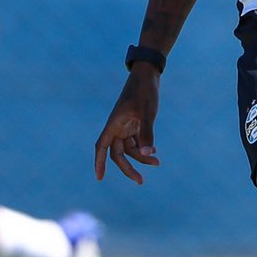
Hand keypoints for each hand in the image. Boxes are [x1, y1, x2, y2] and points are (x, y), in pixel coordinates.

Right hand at [93, 68, 161, 183]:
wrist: (148, 75)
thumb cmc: (144, 92)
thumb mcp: (147, 113)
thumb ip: (146, 134)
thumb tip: (146, 155)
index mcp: (114, 124)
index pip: (101, 147)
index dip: (99, 162)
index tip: (99, 178)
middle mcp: (117, 127)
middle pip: (117, 154)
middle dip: (128, 168)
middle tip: (140, 181)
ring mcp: (125, 126)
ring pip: (129, 149)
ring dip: (141, 158)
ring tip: (158, 162)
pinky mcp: (134, 124)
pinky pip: (136, 142)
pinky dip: (144, 148)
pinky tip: (155, 152)